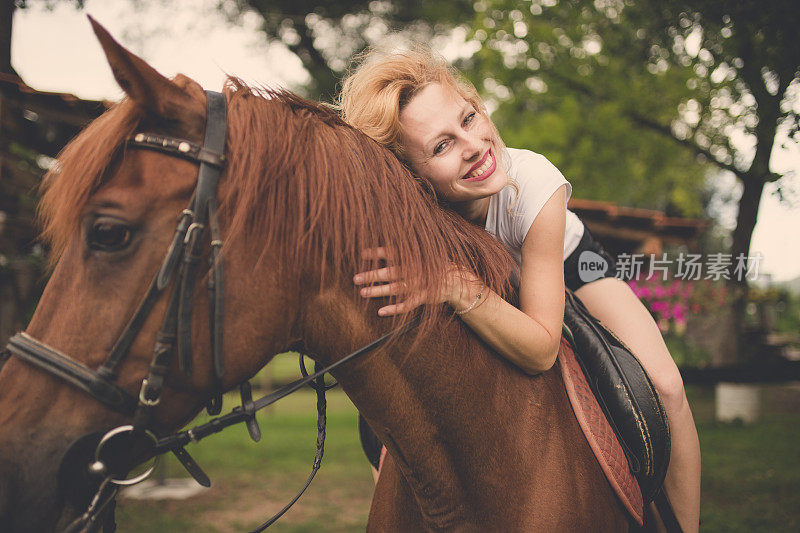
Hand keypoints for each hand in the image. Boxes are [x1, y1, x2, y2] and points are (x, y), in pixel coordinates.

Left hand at [353, 247, 480, 315]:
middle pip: (391, 272)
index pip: (394, 252)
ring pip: (396, 289)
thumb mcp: (421, 254)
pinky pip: (408, 305)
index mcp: (414, 257)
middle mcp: (415, 270)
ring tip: (363, 292)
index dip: (378, 253)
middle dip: (373, 275)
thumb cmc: (432, 266)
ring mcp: (420, 285)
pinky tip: (381, 311)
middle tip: (356, 278)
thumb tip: (385, 242)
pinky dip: (395, 309)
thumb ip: (405, 251)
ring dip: (378, 291)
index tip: (362, 254)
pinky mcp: (424, 297)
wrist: (455, 279)